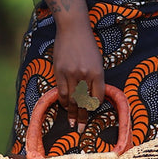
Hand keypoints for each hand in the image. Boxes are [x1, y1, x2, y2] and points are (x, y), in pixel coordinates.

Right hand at [52, 16, 104, 132]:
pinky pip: (62, 91)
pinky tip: (65, 107)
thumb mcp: (97, 60)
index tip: (92, 112)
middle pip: (84, 101)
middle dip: (83, 117)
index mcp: (98, 72)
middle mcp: (85, 74)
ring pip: (72, 99)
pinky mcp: (59, 71)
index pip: (98, 96)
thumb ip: (95, 78)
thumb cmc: (87, 44)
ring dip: (72, 113)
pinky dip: (64, 101)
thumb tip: (91, 96)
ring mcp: (71, 73)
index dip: (95, 106)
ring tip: (72, 123)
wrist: (73, 29)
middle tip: (81, 129)